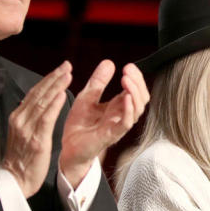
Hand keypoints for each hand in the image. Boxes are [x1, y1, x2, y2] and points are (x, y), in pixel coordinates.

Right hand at [1, 61, 71, 197]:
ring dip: (55, 86)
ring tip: (67, 73)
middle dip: (54, 77)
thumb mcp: (24, 133)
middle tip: (67, 64)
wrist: (14, 180)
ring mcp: (27, 129)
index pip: (35, 93)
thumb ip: (31, 118)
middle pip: (39, 93)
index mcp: (19, 117)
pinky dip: (54, 105)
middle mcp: (21, 119)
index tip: (61, 69)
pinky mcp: (36, 140)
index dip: (48, 79)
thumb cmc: (22, 158)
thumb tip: (39, 104)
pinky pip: (45, 119)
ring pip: (42, 102)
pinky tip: (62, 94)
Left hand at [59, 61, 149, 187]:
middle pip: (142, 98)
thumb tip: (109, 62)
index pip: (136, 90)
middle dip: (138, 83)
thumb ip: (98, 81)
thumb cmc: (79, 125)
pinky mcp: (111, 135)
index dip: (136, 78)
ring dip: (135, 93)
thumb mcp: (87, 96)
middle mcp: (122, 116)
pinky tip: (125, 98)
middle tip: (128, 71)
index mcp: (117, 106)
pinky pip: (126, 123)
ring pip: (138, 110)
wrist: (67, 148)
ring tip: (126, 80)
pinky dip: (129, 110)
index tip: (128, 66)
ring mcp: (118, 126)